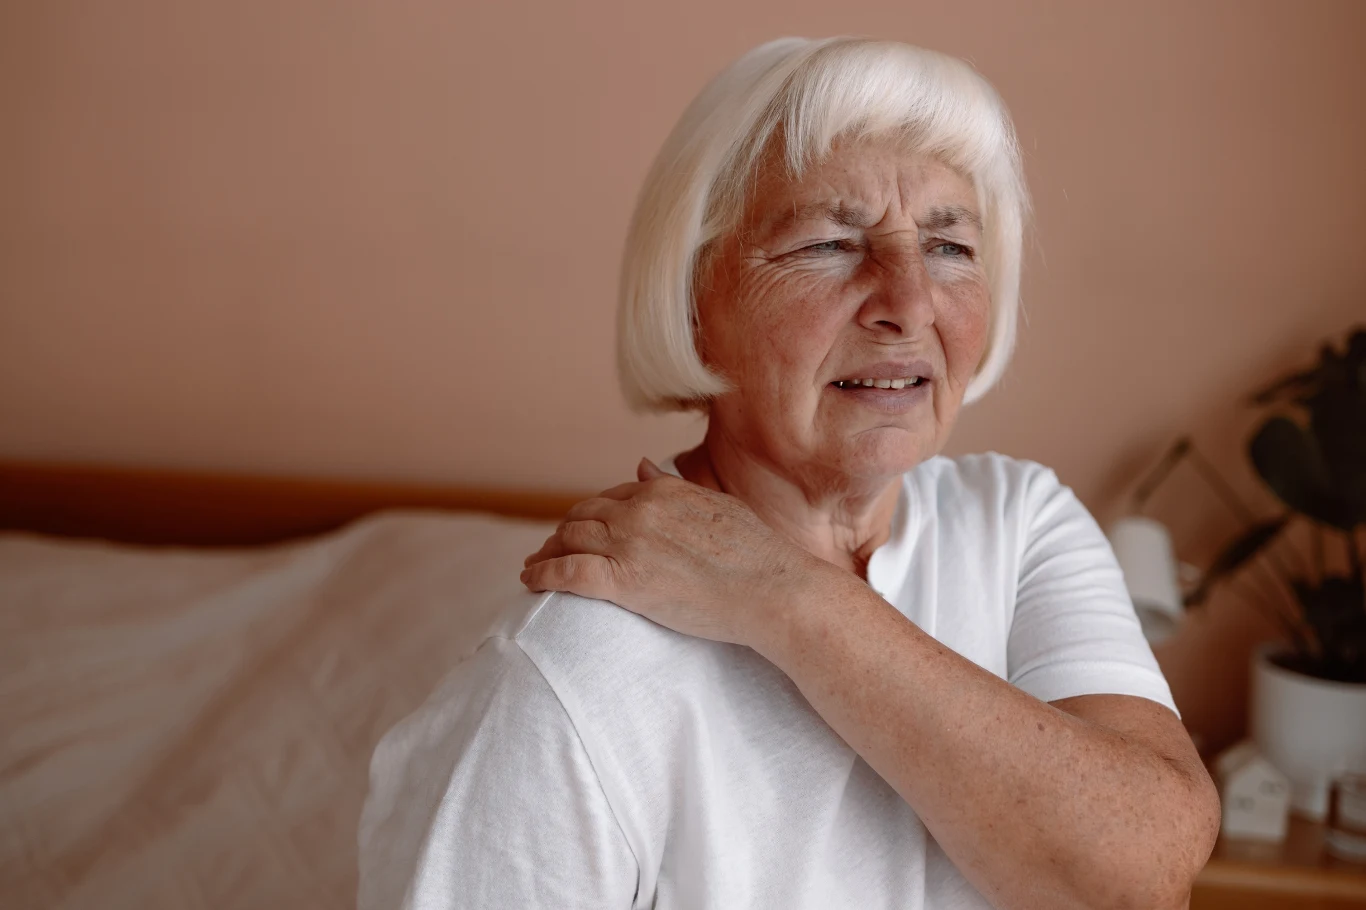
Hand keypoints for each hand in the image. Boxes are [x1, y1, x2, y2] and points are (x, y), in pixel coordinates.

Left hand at [521, 458, 831, 646]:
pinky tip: (530, 581)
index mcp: (662, 491)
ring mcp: (630, 544)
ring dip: (546, 552)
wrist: (773, 589)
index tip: (580, 527)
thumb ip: (674, 487)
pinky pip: (567, 573)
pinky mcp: (624, 581)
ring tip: (534, 566)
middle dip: (562, 531)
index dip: (590, 514)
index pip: (611, 497)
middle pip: (582, 516)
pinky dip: (542, 574)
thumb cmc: (758, 555)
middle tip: (550, 547)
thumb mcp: (716, 505)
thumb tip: (642, 465)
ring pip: (569, 541)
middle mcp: (639, 511)